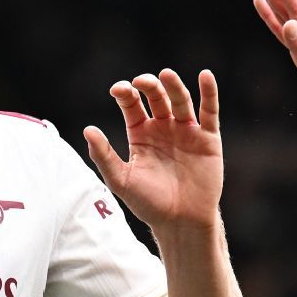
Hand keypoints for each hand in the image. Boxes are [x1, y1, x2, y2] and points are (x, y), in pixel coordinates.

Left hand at [83, 69, 222, 234]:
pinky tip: (205, 76)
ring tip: (166, 74)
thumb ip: (103, 156)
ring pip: (180, 101)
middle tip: (140, 82)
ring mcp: (186, 132)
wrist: (181, 223)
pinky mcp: (208, 139)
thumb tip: (87, 130)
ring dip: (174, 86)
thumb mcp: (121, 180)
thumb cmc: (149, 204)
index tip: (118, 90)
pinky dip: (209, 93)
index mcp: (141, 134)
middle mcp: (163, 128)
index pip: (132, 105)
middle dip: (148, 86)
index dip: (125, 94)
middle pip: (156, 97)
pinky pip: (209, 112)